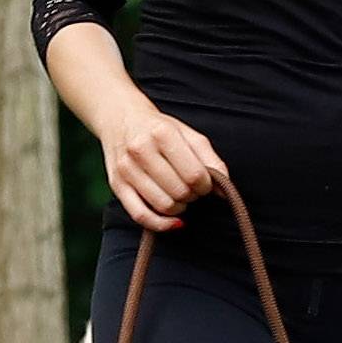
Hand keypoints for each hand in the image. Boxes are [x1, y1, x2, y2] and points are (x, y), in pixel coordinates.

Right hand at [101, 101, 226, 231]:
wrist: (120, 118)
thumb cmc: (159, 129)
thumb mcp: (188, 134)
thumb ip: (210, 159)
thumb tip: (224, 190)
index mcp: (162, 133)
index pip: (195, 175)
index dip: (207, 185)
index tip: (205, 183)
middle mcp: (141, 150)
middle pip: (180, 192)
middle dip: (193, 195)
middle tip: (191, 188)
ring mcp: (126, 169)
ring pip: (164, 205)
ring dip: (180, 208)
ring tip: (180, 196)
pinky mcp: (117, 185)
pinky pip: (141, 216)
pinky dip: (162, 225)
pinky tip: (175, 221)